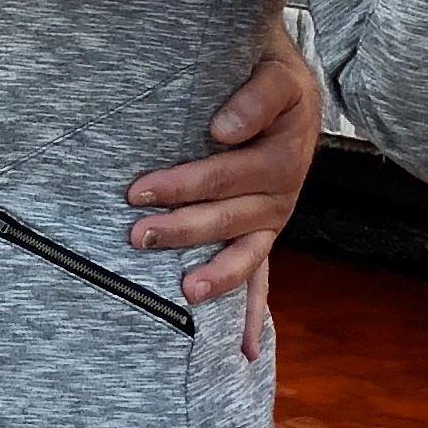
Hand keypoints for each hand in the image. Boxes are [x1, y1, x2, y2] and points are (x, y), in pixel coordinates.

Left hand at [129, 35, 323, 355]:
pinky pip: (261, 281)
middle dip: (180, 229)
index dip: (183, 184)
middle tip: (134, 234)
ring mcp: (271, 223)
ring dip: (214, 276)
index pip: (226, 175)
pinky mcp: (263, 236)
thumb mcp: (277, 76)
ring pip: (244, 255)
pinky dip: (251, 316)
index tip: (138, 190)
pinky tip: (243, 351)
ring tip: (183, 292)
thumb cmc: (273, 80)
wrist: (293, 90)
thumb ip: (255, 98)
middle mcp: (280, 197)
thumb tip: (221, 131)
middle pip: (227, 218)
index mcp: (280, 158)